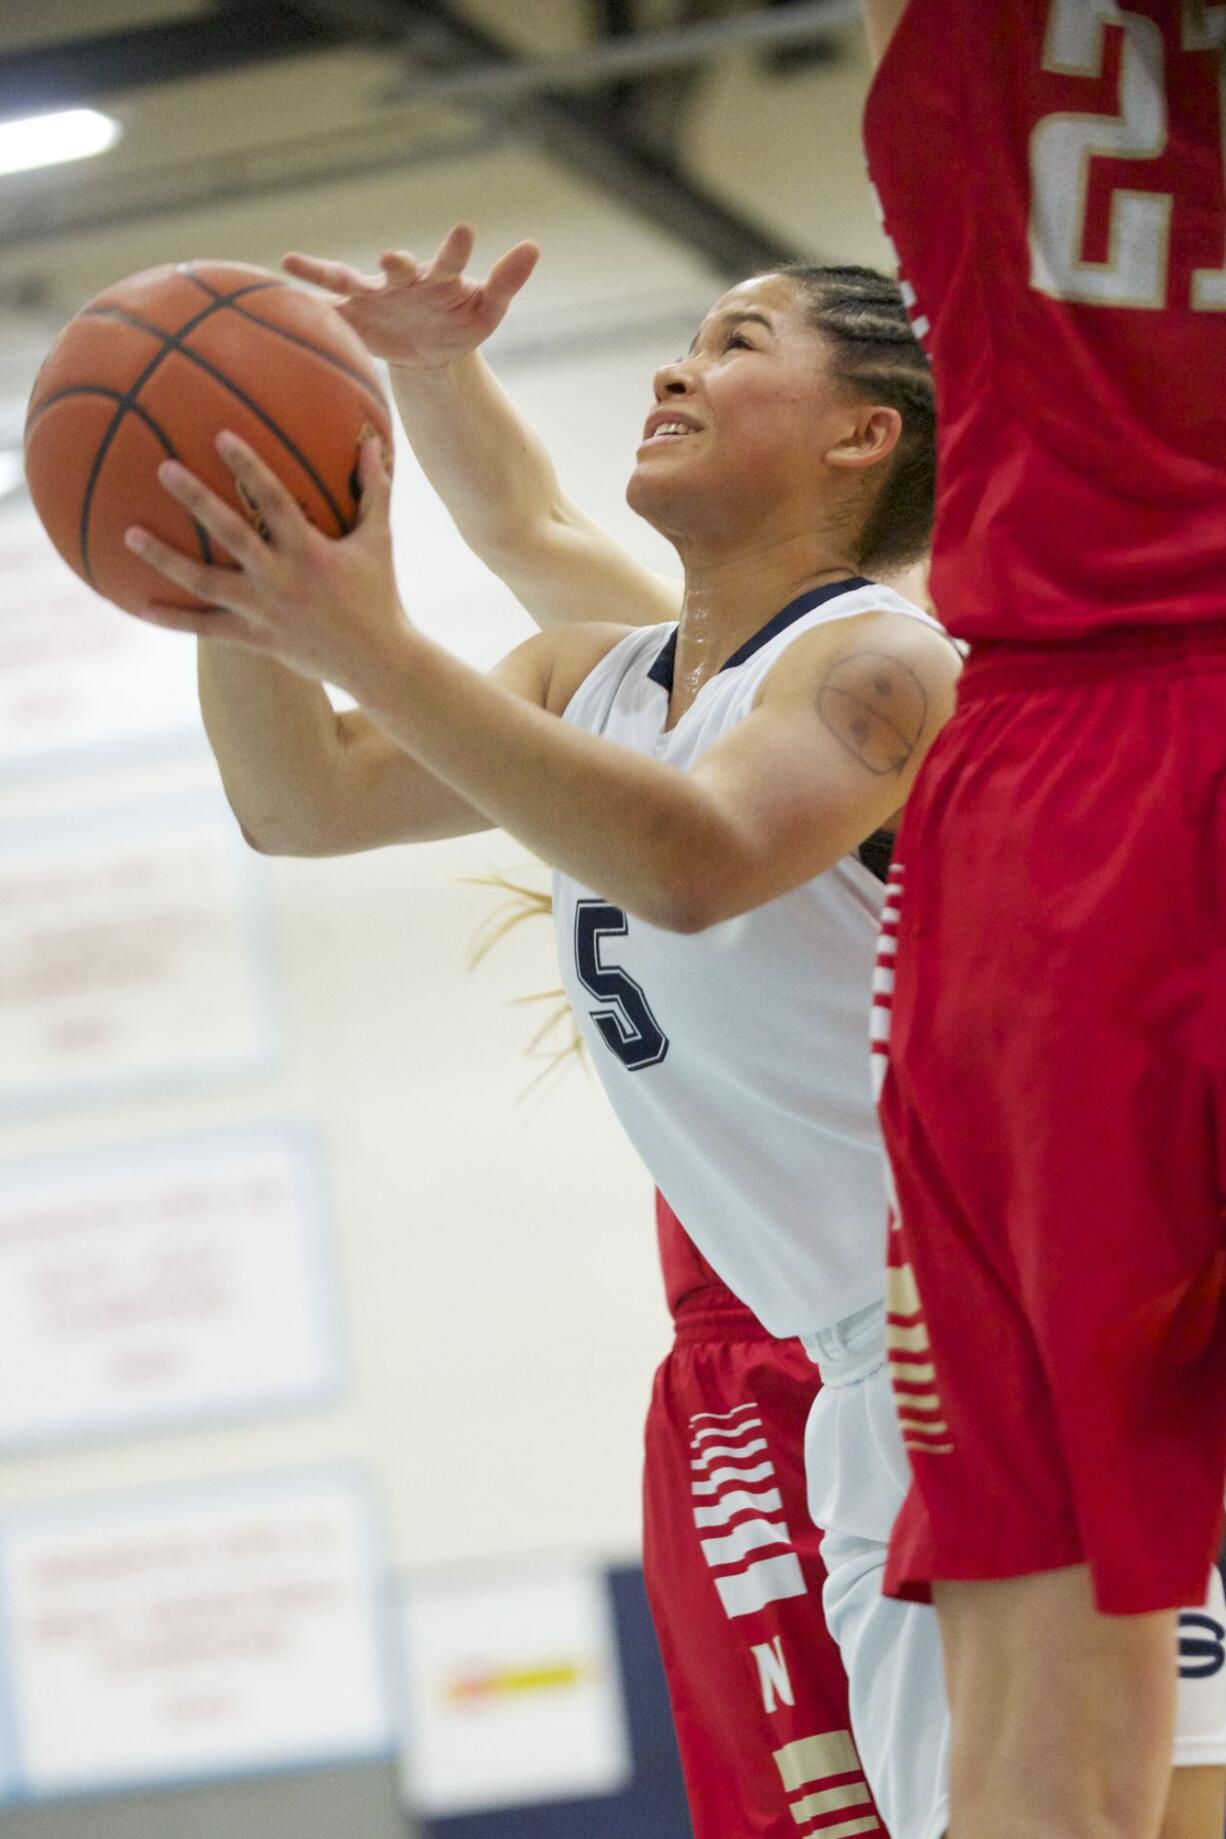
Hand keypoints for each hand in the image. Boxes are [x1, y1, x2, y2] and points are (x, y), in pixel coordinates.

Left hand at [123, 433, 411, 698]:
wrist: (377, 661)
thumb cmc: (379, 594)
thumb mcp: (378, 541)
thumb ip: (373, 491)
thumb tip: (371, 442)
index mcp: (310, 550)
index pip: (274, 499)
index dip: (249, 466)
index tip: (220, 435)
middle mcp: (281, 578)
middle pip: (230, 533)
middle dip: (196, 499)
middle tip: (163, 468)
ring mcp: (264, 610)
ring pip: (203, 582)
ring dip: (164, 558)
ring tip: (129, 535)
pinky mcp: (255, 638)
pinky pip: (206, 628)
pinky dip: (172, 619)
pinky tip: (139, 605)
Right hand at [281, 223, 539, 369]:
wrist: (429, 348)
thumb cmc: (460, 323)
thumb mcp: (488, 310)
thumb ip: (506, 281)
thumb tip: (534, 245)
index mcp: (440, 279)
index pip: (451, 260)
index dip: (457, 247)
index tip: (465, 229)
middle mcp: (402, 280)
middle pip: (399, 269)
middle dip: (397, 264)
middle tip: (394, 259)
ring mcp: (374, 296)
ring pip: (348, 281)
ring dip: (324, 272)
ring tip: (292, 261)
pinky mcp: (353, 317)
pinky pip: (325, 308)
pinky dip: (304, 299)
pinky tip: (276, 282)